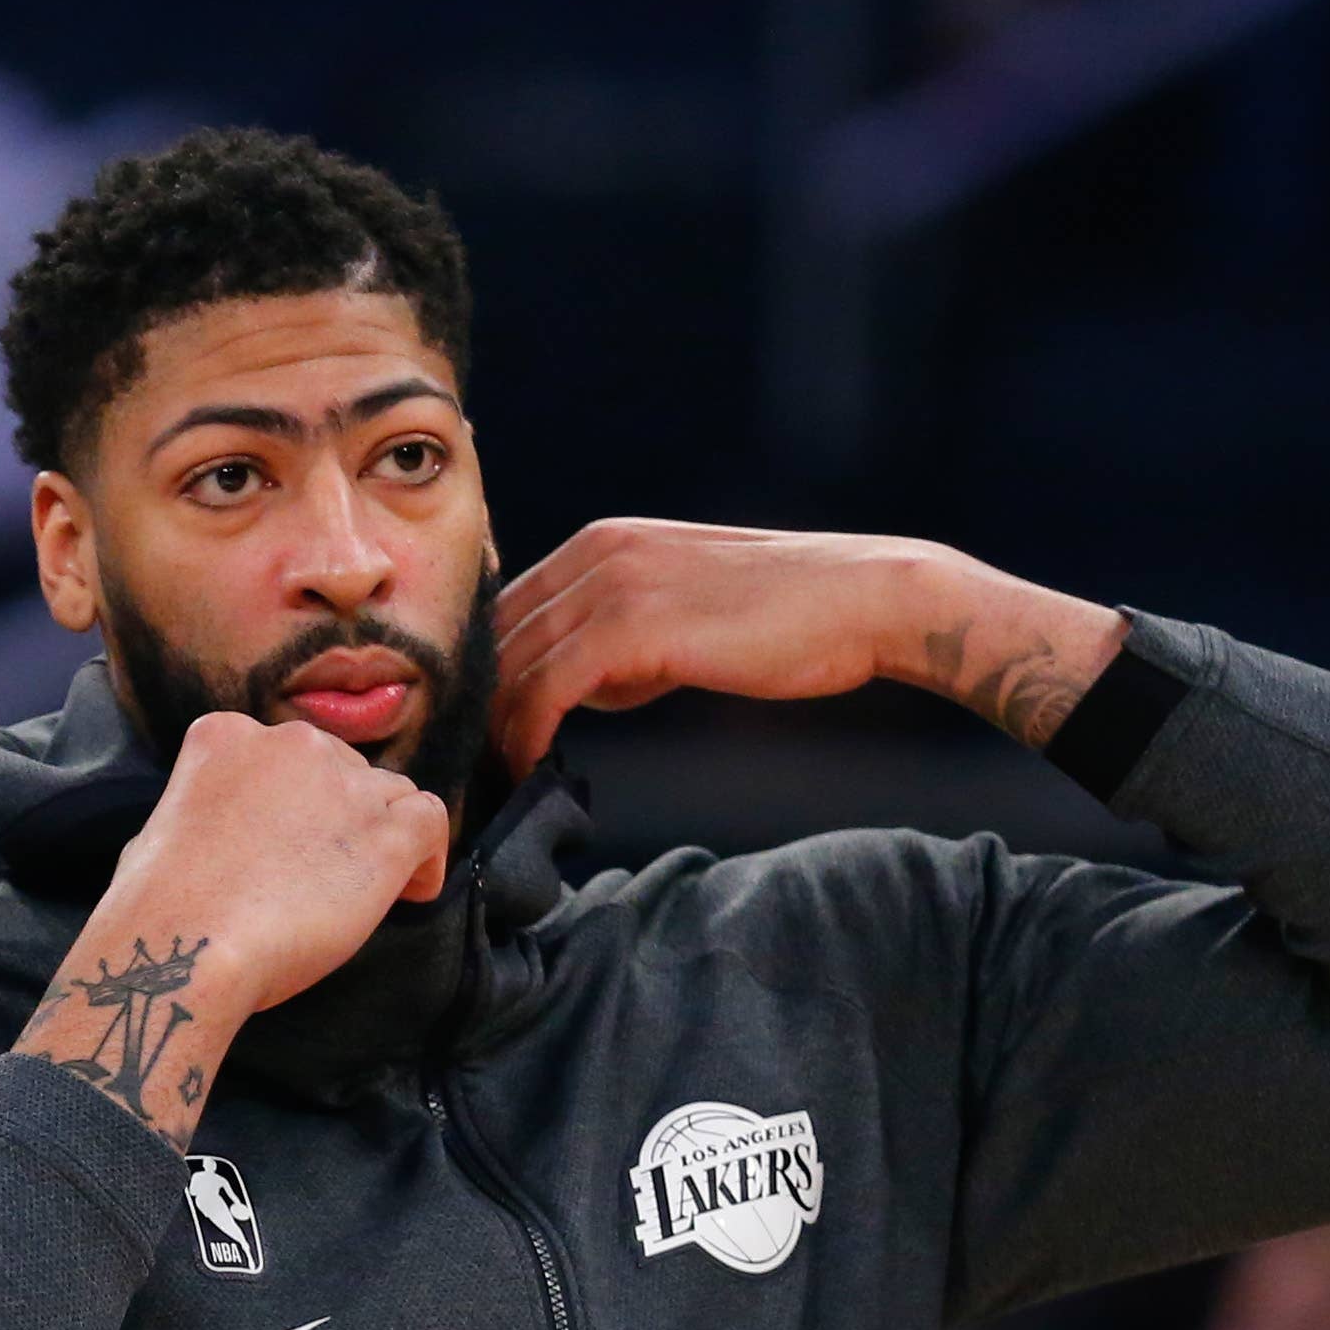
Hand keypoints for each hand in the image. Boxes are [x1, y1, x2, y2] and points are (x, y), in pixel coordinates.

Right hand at [114, 711, 451, 1013]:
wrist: (188, 945)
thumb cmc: (157, 908)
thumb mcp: (159, 831)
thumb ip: (207, 811)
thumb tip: (221, 836)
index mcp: (228, 735)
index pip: (284, 754)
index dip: (295, 799)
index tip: (289, 841)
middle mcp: (291, 743)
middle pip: (342, 768)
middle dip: (338, 816)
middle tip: (322, 874)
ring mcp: (344, 786)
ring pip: (389, 793)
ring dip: (380, 833)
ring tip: (365, 888)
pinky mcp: (384, 834)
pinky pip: (429, 823)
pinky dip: (426, 858)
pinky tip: (408, 892)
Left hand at [493, 521, 1126, 770]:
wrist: (866, 601)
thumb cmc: (786, 620)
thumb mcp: (682, 618)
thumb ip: (622, 645)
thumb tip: (577, 691)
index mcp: (600, 544)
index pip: (506, 613)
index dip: (482, 679)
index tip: (471, 736)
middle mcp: (594, 552)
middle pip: (495, 639)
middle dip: (474, 708)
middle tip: (464, 771)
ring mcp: (611, 583)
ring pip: (512, 666)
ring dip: (491, 731)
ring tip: (487, 784)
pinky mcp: (633, 626)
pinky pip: (547, 689)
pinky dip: (526, 736)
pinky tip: (529, 771)